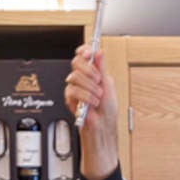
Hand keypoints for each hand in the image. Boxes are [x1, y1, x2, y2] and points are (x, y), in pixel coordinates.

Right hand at [65, 44, 119, 179]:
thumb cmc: (108, 113)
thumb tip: (99, 52)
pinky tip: (90, 103)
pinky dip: (84, 96)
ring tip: (97, 97)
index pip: (84, 55)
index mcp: (94, 74)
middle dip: (89, 71)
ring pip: (74, 76)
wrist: (102, 129)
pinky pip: (72, 90)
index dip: (85, 51)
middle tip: (98, 81)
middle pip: (77, 62)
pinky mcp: (71, 99)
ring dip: (89, 87)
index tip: (89, 52)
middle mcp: (84, 79)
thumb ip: (102, 68)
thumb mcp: (109, 87)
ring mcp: (76, 88)